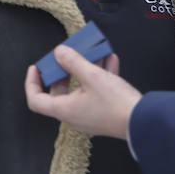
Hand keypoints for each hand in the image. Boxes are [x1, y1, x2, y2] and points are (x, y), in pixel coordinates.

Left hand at [24, 45, 141, 139]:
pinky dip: (100, 76)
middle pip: (59, 91)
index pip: (36, 100)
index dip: (32, 82)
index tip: (36, 68)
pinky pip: (96, 92)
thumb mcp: (92, 76)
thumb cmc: (116, 104)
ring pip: (80, 89)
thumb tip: (58, 52)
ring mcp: (89, 115)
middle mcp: (74, 115)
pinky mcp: (103, 113)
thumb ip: (73, 62)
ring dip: (86, 69)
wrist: (143, 122)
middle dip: (64, 70)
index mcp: (65, 110)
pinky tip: (110, 59)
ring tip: (94, 51)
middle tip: (67, 55)